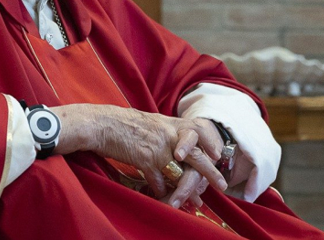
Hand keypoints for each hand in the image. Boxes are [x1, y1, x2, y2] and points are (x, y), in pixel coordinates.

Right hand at [49, 104, 227, 205]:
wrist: (101, 123)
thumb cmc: (123, 124)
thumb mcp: (150, 123)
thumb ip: (167, 134)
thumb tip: (178, 154)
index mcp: (170, 123)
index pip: (200, 130)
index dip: (211, 143)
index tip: (218, 155)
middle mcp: (168, 133)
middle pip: (197, 154)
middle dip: (211, 172)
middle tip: (222, 185)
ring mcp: (158, 147)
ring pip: (182, 172)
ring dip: (188, 189)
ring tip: (195, 201)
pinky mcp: (146, 159)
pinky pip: (159, 181)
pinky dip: (161, 191)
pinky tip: (162, 196)